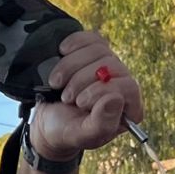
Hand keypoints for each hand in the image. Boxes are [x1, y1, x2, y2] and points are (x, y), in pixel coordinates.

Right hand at [29, 31, 145, 162]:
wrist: (46, 121)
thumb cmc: (65, 132)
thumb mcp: (81, 135)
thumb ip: (101, 124)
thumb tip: (117, 99)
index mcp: (128, 109)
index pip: (128, 87)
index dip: (101, 91)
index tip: (79, 102)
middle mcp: (123, 85)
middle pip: (111, 65)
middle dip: (81, 80)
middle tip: (66, 97)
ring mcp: (109, 67)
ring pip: (98, 50)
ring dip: (71, 65)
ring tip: (57, 83)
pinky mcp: (94, 54)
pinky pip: (90, 38)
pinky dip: (73, 42)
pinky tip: (62, 52)